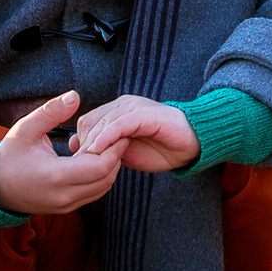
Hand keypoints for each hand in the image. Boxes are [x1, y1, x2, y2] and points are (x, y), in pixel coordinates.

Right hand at [0, 90, 121, 214]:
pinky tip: (95, 160)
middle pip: (106, 178)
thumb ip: (51, 112)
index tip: (118, 132)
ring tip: (108, 147)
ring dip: (110, 169)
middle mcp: (63, 195)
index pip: (100, 166)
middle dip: (115, 157)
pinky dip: (100, 178)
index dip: (113, 149)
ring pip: (102, 188)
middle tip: (118, 137)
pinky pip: (93, 194)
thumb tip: (75, 96)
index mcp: (55, 176)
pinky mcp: (65, 209)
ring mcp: (65, 206)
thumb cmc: (9, 156)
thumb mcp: (25, 128)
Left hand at [74, 93, 201, 172]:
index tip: (78, 163)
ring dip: (93, 144)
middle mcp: (123, 105)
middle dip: (84, 145)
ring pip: (102, 122)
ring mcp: (134, 107)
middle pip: (90, 121)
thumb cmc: (161, 149)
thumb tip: (82, 153)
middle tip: (83, 166)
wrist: (193, 145)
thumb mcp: (127, 152)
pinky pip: (119, 124)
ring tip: (88, 162)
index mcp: (118, 111)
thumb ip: (107, 150)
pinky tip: (98, 151)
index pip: (88, 122)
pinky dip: (106, 137)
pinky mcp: (144, 114)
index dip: (81, 142)